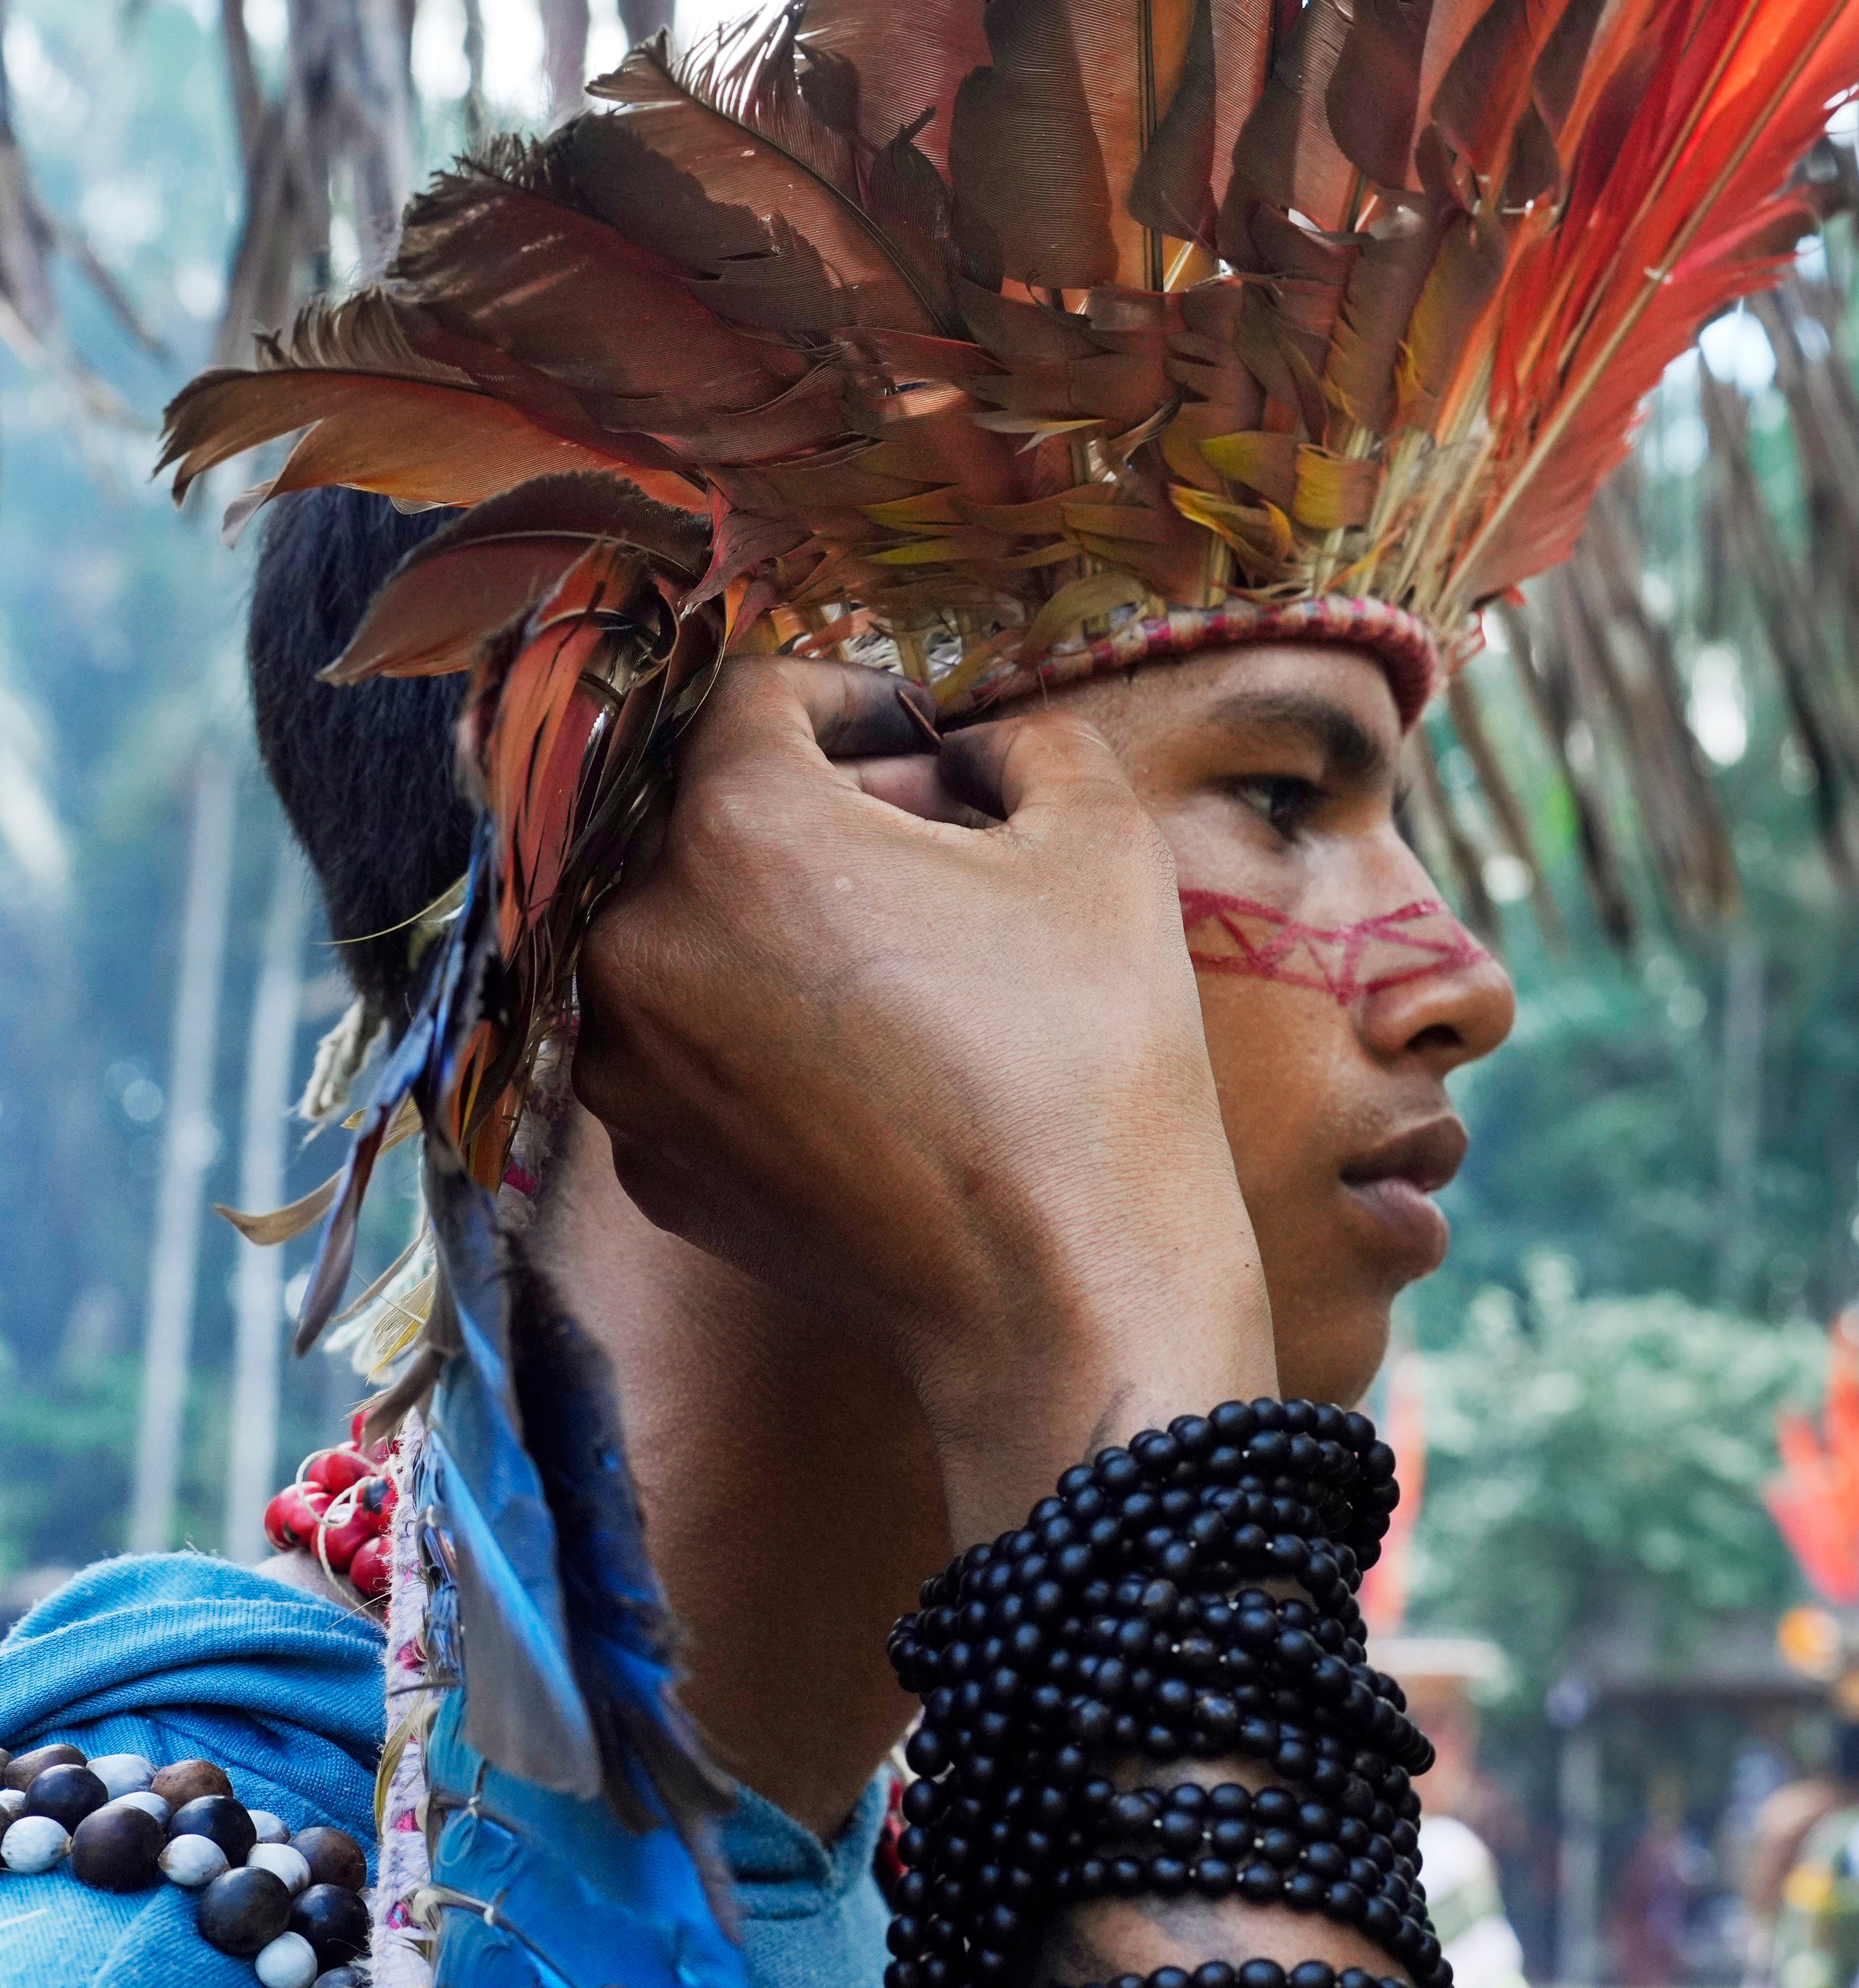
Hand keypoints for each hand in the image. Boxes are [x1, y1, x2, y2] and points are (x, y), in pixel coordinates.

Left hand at [574, 658, 1272, 1537]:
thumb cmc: (1091, 1057)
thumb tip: (974, 750)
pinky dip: (758, 1029)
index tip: (922, 738)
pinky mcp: (647, 1159)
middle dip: (814, 808)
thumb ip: (1030, 742)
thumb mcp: (1104, 843)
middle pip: (704, 814)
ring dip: (776, 915)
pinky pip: (685, 1046)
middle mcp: (637, 938)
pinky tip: (867, 1064)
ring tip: (897, 961)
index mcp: (740, 830)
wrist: (1061, 1291)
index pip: (753, 696)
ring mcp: (624, 1064)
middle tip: (930, 847)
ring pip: (683, 931)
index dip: (853, 697)